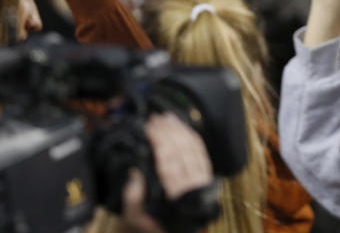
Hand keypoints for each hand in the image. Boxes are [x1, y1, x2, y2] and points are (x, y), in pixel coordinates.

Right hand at [120, 113, 213, 232]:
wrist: (174, 231)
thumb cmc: (151, 222)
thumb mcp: (135, 217)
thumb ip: (133, 198)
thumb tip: (134, 172)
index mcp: (174, 196)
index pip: (168, 162)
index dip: (159, 141)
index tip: (149, 127)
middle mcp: (191, 187)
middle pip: (181, 151)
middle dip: (168, 132)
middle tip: (155, 118)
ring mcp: (200, 181)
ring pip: (192, 149)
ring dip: (180, 130)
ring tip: (167, 117)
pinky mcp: (206, 177)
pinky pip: (201, 153)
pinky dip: (192, 137)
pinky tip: (182, 126)